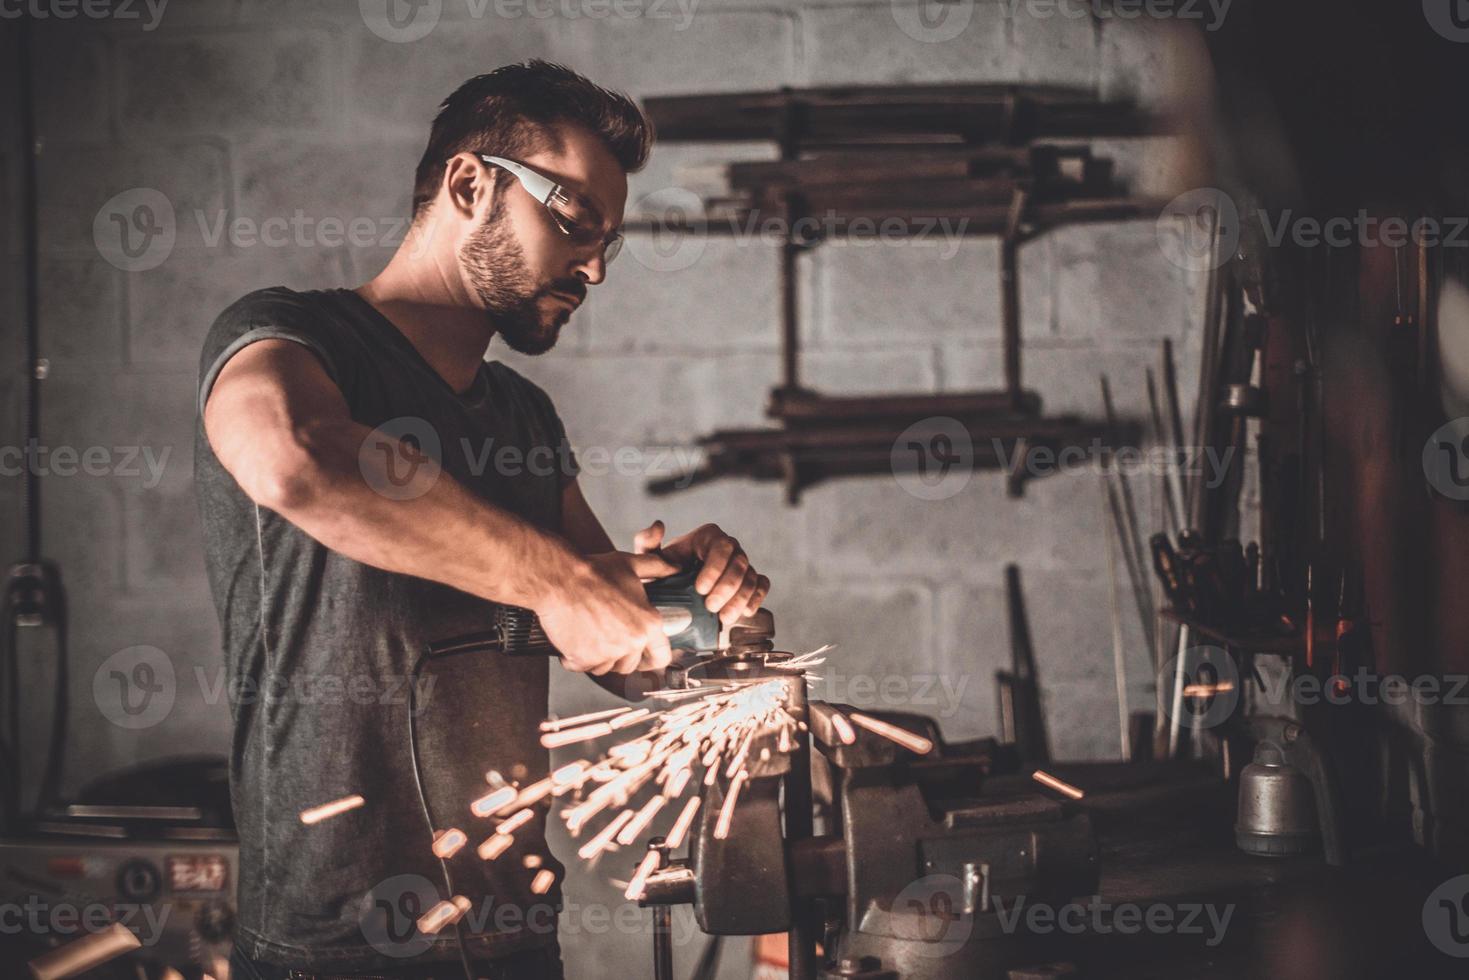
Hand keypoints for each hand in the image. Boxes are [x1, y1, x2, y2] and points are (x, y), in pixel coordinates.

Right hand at [536, 550, 678, 674]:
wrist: (559, 579)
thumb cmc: (593, 572)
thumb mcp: (631, 565)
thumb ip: (657, 568)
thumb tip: (675, 567)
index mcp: (648, 624)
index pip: (661, 657)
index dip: (652, 658)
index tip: (644, 658)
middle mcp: (631, 642)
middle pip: (629, 665)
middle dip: (619, 655)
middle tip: (606, 636)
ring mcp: (607, 653)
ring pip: (605, 668)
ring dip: (597, 657)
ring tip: (589, 634)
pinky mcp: (583, 659)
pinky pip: (582, 667)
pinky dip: (575, 658)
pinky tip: (573, 639)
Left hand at [633, 521, 770, 626]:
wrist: (675, 588)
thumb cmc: (665, 571)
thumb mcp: (652, 558)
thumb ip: (648, 542)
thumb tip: (658, 526)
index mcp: (708, 537)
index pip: (720, 547)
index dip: (714, 568)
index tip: (699, 589)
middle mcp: (730, 547)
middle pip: (739, 564)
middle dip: (727, 587)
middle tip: (711, 607)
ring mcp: (742, 564)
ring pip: (750, 577)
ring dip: (740, 599)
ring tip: (724, 618)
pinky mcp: (751, 580)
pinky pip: (761, 585)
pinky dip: (757, 598)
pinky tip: (746, 612)